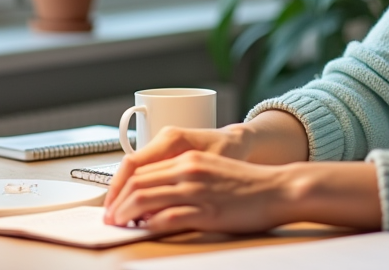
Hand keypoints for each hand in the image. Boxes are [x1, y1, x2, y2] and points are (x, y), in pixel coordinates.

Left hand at [103, 150, 295, 233]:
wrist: (278, 189)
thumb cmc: (248, 184)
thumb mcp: (211, 170)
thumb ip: (184, 177)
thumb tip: (156, 196)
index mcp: (188, 157)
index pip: (141, 168)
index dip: (120, 187)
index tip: (113, 201)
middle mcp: (189, 169)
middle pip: (138, 183)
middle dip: (117, 202)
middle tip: (110, 217)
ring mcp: (196, 190)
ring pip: (146, 199)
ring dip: (126, 214)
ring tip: (120, 225)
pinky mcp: (206, 211)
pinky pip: (168, 218)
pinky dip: (150, 225)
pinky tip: (145, 231)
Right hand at [104, 125, 248, 210]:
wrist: (237, 141)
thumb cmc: (229, 152)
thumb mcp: (210, 170)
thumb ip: (185, 187)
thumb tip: (158, 209)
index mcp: (172, 139)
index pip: (135, 163)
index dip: (120, 188)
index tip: (115, 208)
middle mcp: (164, 138)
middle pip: (129, 166)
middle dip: (117, 192)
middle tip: (110, 216)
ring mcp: (163, 143)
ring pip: (134, 168)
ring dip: (123, 190)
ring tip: (117, 213)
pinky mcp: (164, 152)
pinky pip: (143, 169)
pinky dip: (134, 186)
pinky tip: (132, 203)